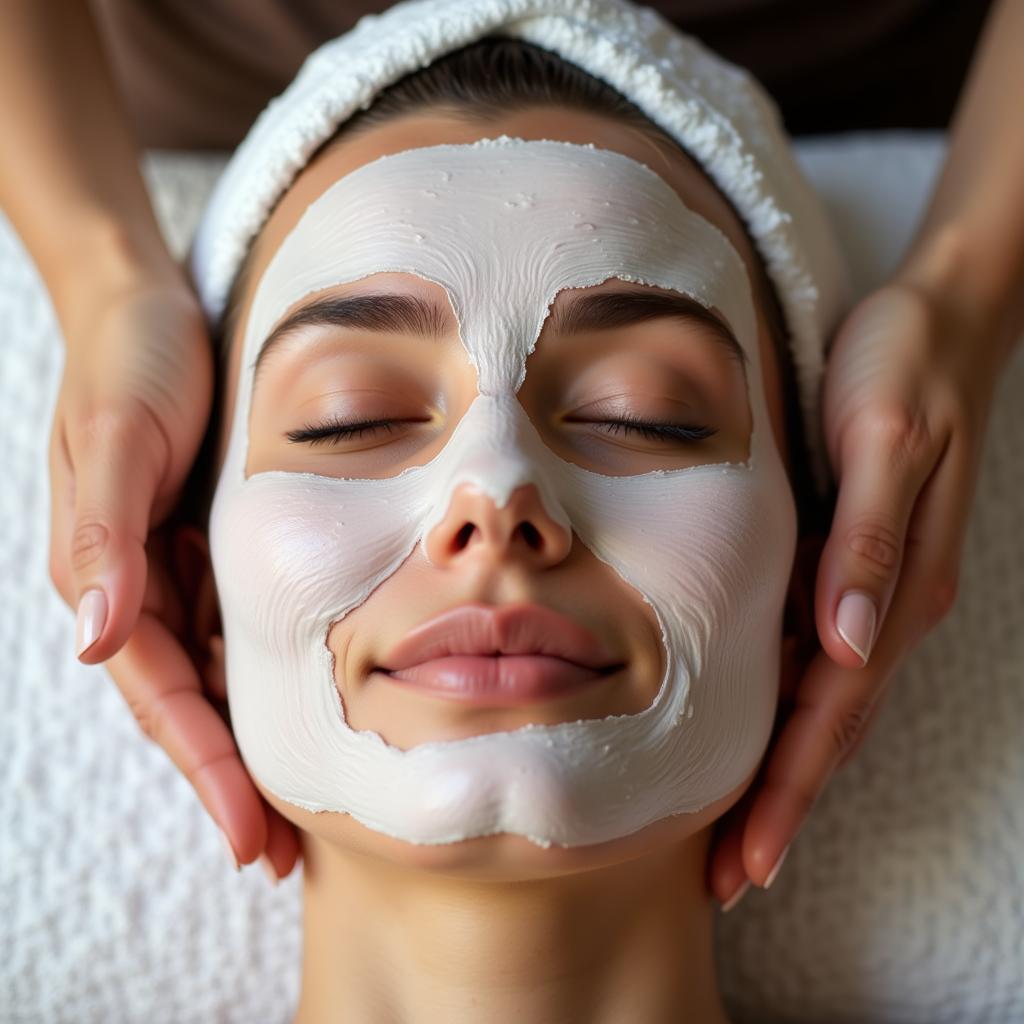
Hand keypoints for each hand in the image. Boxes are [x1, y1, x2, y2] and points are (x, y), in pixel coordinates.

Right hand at [47, 279, 300, 879]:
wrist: (152, 304)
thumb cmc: (133, 361)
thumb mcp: (121, 436)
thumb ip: (106, 534)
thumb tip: (92, 640)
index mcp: (106, 575)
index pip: (161, 696)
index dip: (204, 770)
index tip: (249, 837)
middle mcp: (138, 585)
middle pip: (190, 704)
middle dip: (230, 781)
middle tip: (280, 853)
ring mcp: (176, 569)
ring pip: (217, 676)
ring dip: (251, 741)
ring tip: (300, 807)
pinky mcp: (211, 547)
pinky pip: (238, 628)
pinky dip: (266, 676)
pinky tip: (302, 706)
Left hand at [708, 277, 1009, 905]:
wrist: (934, 319)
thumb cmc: (899, 370)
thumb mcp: (881, 441)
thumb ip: (864, 541)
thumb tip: (847, 643)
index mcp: (890, 589)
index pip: (831, 715)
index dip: (787, 791)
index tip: (747, 862)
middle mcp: (881, 605)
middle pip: (825, 728)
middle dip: (779, 806)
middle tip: (727, 879)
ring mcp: (869, 588)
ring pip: (820, 702)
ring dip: (780, 769)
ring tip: (733, 831)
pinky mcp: (849, 560)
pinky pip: (814, 653)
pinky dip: (782, 707)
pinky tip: (747, 726)